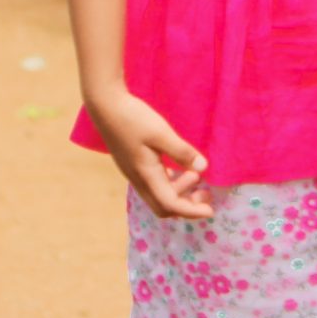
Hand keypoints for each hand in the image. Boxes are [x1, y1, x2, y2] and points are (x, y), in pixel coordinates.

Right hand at [85, 88, 214, 219]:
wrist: (105, 106)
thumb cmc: (133, 118)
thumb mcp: (161, 133)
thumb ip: (181, 152)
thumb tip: (203, 169)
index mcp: (146, 175)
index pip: (170, 204)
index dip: (191, 210)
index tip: (211, 211)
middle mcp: (139, 179)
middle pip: (163, 206)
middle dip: (186, 206)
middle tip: (206, 192)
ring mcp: (134, 173)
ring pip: (158, 196)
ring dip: (179, 192)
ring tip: (196, 176)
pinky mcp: (134, 165)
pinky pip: (154, 184)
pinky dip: (170, 183)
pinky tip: (180, 170)